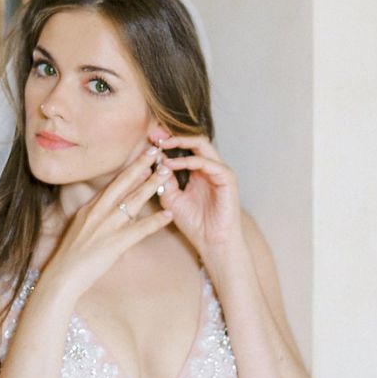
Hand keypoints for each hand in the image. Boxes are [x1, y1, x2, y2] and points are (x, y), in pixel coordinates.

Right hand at [43, 145, 172, 298]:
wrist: (62, 276)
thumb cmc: (71, 256)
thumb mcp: (82, 228)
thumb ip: (96, 217)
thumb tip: (111, 209)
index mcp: (90, 208)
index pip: (113, 184)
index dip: (129, 169)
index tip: (142, 157)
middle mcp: (98, 213)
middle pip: (122, 184)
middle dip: (140, 166)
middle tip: (156, 151)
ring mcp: (106, 227)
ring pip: (132, 201)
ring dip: (151, 186)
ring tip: (166, 174)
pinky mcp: (114, 243)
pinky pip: (139, 229)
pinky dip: (155, 221)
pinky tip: (169, 214)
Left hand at [154, 135, 242, 263]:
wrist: (212, 243)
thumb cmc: (194, 224)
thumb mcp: (171, 199)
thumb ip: (164, 180)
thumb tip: (154, 160)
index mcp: (198, 171)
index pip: (184, 147)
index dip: (167, 141)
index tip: (149, 137)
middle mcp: (210, 167)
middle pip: (193, 140)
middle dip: (173, 135)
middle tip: (155, 134)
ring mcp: (220, 171)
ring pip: (202, 145)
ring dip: (180, 143)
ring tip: (161, 145)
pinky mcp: (227, 178)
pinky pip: (207, 163)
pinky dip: (188, 161)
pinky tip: (171, 164)